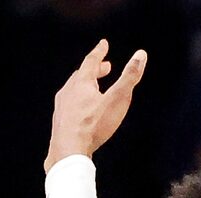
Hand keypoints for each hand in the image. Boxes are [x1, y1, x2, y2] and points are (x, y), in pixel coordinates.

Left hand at [46, 40, 146, 170]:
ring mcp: (62, 106)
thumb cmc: (94, 126)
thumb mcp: (117, 99)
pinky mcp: (59, 121)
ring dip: (85, 86)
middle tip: (105, 68)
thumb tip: (140, 55)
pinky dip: (77, 101)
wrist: (69, 151)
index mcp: (82, 82)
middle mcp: (69, 90)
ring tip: (93, 88)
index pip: (91, 60)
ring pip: (73, 89)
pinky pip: (69, 105)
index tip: (104, 44)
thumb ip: (129, 77)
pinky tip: (81, 111)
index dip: (99, 51)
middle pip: (82, 75)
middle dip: (94, 70)